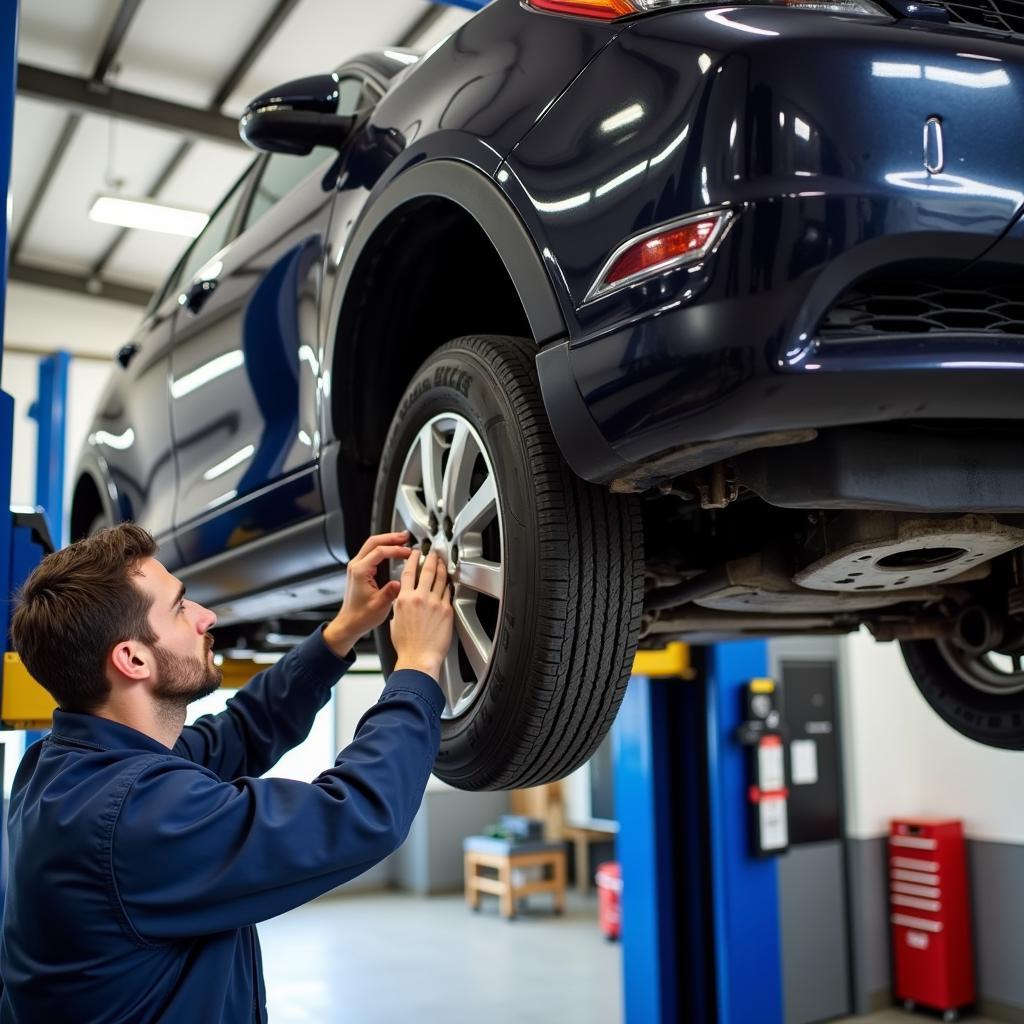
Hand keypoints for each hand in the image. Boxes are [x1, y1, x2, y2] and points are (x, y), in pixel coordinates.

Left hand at [323, 532, 412, 656]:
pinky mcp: (359, 570)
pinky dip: (383, 548)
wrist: (350, 623)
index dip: (396, 549)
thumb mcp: (380, 606)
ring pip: (371, 545)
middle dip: (391, 537)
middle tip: (406, 536)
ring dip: (387, 541)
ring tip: (402, 540)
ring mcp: (356, 567)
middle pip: (373, 542)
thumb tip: (401, 582)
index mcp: (360, 572)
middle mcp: (356, 566)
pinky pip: (371, 552)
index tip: (408, 552)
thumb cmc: (361, 616)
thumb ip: (390, 592)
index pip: (379, 552)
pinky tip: (393, 550)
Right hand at [390, 551, 453, 681]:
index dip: (413, 559)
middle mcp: (419, 598)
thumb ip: (399, 606)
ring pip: (441, 580)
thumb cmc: (406, 645)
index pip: (409, 572)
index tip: (416, 553)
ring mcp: (434, 603)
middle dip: (432, 559)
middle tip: (434, 553)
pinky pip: (448, 594)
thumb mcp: (394, 620)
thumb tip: (403, 600)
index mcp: (404, 599)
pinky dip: (448, 586)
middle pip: (428, 571)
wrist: (418, 658)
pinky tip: (449, 583)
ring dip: (442, 569)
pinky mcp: (446, 611)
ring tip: (443, 563)